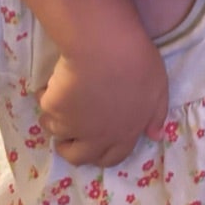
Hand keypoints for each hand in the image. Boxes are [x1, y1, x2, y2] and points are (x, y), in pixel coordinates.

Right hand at [36, 34, 168, 166]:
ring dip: (56, 121)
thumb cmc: (138, 63)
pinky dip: (46, 97)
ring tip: (58, 103)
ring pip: (57, 131)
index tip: (95, 143)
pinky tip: (52, 83)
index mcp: (124, 133)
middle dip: (70, 149)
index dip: (102, 153)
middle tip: (67, 135)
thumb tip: (154, 136)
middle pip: (78, 156)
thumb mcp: (159, 88)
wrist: (106, 47)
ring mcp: (72, 125)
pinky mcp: (53, 108)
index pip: (112, 157)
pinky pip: (45, 106)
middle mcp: (97, 137)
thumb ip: (157, 114)